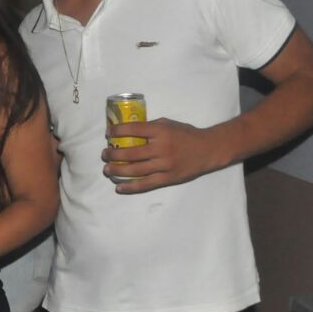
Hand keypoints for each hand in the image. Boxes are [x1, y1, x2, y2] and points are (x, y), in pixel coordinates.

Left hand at [102, 118, 222, 193]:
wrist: (208, 150)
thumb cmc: (186, 134)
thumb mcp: (169, 124)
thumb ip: (150, 128)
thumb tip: (129, 131)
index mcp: (160, 131)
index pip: (133, 130)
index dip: (117, 132)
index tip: (108, 134)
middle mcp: (161, 148)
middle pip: (130, 153)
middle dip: (113, 154)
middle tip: (104, 154)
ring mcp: (164, 165)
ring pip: (134, 170)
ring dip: (117, 171)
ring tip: (107, 170)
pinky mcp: (167, 178)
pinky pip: (145, 184)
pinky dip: (130, 187)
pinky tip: (119, 187)